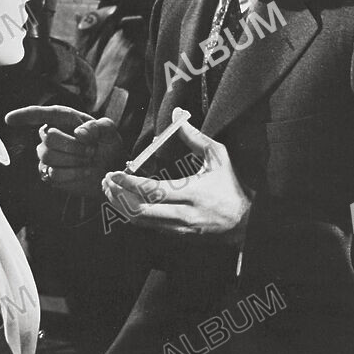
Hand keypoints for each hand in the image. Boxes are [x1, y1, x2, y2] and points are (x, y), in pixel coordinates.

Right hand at [5, 105, 124, 197]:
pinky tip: (85, 171)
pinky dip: (73, 174)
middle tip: (91, 150)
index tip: (9, 119)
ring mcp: (47, 155)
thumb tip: (79, 132)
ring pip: (49, 157)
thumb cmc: (107, 144)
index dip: (25, 116)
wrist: (110, 169)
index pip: (40, 114)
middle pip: (49, 138)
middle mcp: (50, 135)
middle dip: (73, 146)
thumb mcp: (110, 131)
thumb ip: (100, 126)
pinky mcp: (49, 174)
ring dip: (74, 160)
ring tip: (89, 160)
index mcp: (63, 119)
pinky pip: (53, 174)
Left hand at [102, 108, 251, 241]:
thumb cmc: (233, 186)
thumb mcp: (219, 157)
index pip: (153, 190)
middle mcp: (183, 214)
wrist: (247, 222)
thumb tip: (177, 117)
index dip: (129, 184)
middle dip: (118, 198)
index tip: (113, 174)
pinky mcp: (179, 236)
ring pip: (142, 222)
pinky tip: (126, 203)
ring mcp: (180, 229)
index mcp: (193, 193)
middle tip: (106, 184)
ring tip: (111, 192)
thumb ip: (195, 138)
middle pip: (140, 211)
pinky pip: (150, 227)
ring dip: (122, 208)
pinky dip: (135, 215)